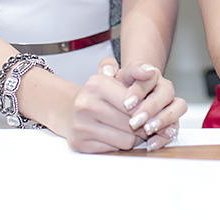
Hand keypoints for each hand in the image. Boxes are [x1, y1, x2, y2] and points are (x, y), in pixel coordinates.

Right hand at [65, 58, 185, 153]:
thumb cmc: (98, 94)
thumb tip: (151, 72)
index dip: (145, 109)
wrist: (69, 109)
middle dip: (141, 125)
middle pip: (131, 123)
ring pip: (125, 140)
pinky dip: (119, 145)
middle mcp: (86, 104)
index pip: (134, 104)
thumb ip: (135, 70)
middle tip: (143, 122)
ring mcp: (81, 126)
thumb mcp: (114, 75)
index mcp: (97, 85)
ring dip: (133, 137)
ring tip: (131, 129)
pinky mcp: (79, 143)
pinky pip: (113, 150)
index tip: (147, 110)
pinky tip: (117, 135)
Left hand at [115, 60, 185, 150]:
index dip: (139, 91)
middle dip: (151, 107)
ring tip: (147, 130)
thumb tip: (113, 69)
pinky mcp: (172, 121)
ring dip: (163, 119)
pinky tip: (151, 144)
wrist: (124, 101)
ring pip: (178, 107)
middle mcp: (164, 88)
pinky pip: (175, 127)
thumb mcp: (112, 79)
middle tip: (135, 121)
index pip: (149, 78)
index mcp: (150, 75)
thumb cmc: (118, 89)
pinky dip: (164, 137)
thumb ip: (109, 68)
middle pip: (166, 92)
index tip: (126, 104)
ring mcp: (171, 104)